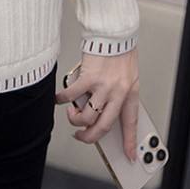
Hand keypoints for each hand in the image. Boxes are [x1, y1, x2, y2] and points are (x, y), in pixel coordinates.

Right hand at [54, 47, 138, 161]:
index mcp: (130, 93)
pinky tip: (59, 98)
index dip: (129, 141)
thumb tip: (101, 106)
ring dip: (75, 120)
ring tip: (71, 113)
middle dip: (89, 137)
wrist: (114, 33)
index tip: (129, 155)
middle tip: (81, 137)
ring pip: (86, 117)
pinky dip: (63, 99)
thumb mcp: (127, 75)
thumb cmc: (120, 50)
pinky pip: (72, 96)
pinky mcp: (88, 77)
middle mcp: (117, 93)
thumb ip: (117, 92)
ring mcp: (102, 87)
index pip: (130, 123)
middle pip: (103, 127)